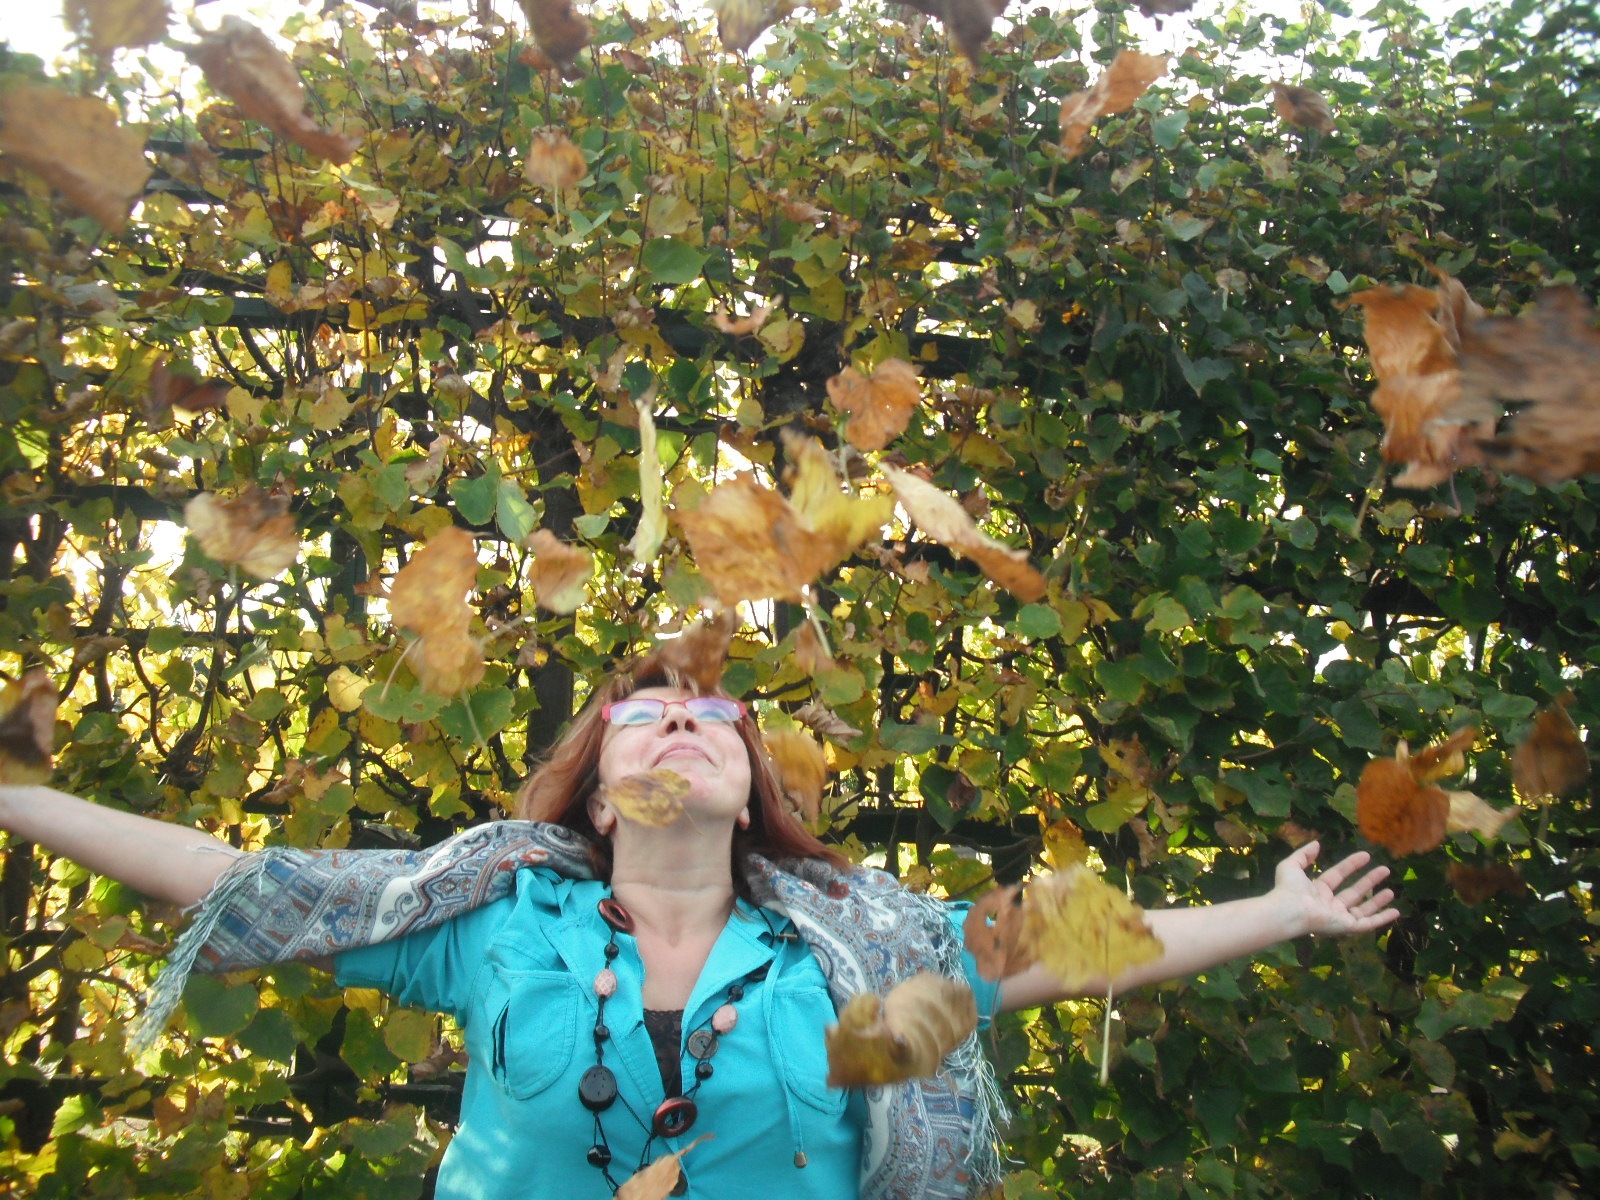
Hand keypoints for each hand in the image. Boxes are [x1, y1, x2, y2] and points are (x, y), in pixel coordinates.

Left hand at [1273, 840, 1397, 937]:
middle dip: (1369, 881)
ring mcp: (1339, 917)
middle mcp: (1329, 904)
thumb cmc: (1289, 888)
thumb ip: (1304, 854)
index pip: (1338, 875)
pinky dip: (1383, 919)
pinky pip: (1368, 923)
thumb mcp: (1292, 865)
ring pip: (1363, 909)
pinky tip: (1396, 912)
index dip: (1352, 864)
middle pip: (1354, 892)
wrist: (1290, 909)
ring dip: (1378, 901)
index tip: (1366, 855)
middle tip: (1385, 869)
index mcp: (1317, 890)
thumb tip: (1317, 843)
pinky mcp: (1347, 927)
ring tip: (1392, 891)